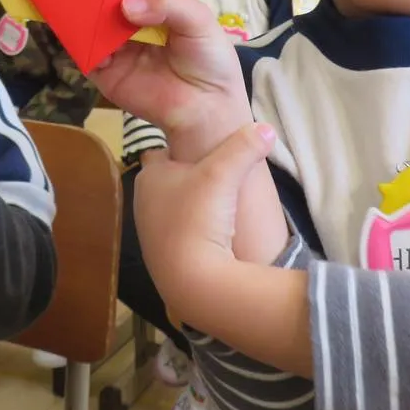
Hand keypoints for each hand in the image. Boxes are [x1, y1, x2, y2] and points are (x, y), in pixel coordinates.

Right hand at [90, 0, 251, 161]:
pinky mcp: (105, 74)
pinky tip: (92, 38)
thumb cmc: (210, 61)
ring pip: (94, 27)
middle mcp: (134, 26)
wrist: (206, 111)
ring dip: (88, 16)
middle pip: (109, 4)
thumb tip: (125, 5)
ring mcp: (118, 49)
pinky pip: (87, 56)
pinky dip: (83, 45)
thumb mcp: (199, 21)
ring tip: (80, 1)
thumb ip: (167, 3)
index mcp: (157, 9)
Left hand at [135, 122, 277, 324]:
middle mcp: (143, 203)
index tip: (202, 145)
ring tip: (221, 206)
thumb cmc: (199, 216)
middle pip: (168, 180)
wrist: (192, 281)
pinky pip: (180, 235)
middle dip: (189, 176)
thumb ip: (244, 147)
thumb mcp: (224, 173)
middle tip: (218, 174)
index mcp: (149, 177)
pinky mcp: (162, 259)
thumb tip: (266, 129)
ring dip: (193, 206)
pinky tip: (215, 235)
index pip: (160, 150)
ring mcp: (151, 233)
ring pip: (173, 209)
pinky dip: (195, 232)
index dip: (180, 145)